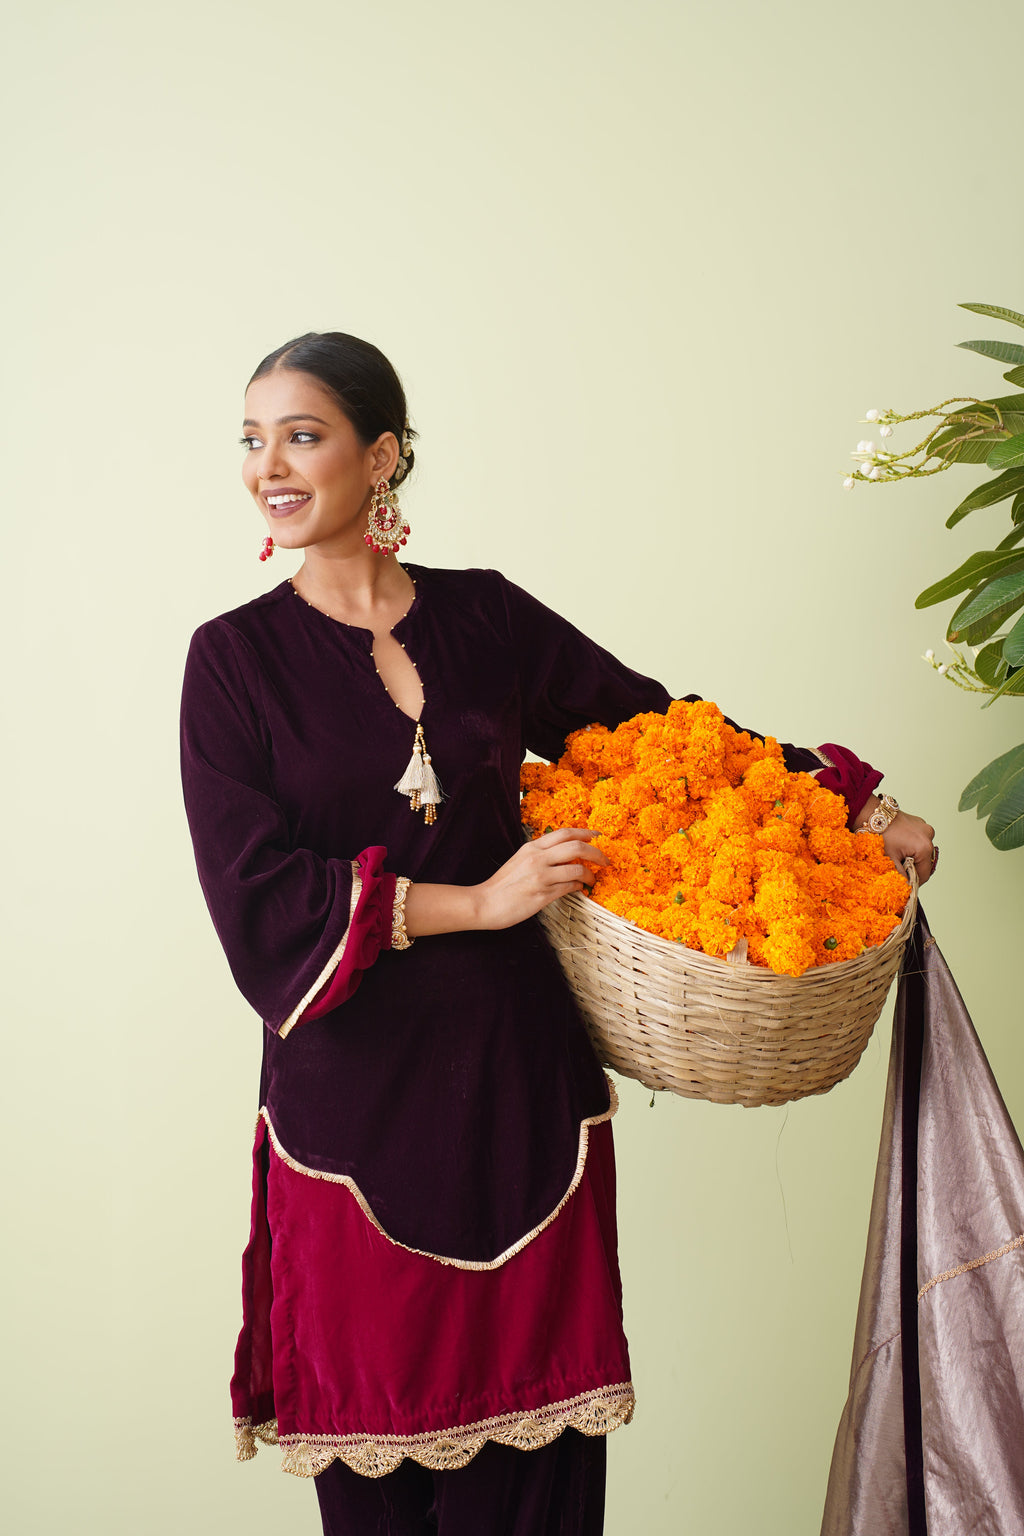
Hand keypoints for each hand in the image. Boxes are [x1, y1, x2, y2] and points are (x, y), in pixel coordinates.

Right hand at [474, 828, 608, 929]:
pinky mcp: (542, 895)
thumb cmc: (502, 884)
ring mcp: (541, 877)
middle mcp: (537, 859)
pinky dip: (579, 887)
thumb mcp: (520, 860)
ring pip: (577, 870)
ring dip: (590, 875)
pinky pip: (569, 888)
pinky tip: (580, 889)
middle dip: (596, 853)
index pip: (565, 833)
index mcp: (532, 848)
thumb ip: (541, 855)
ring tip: (593, 880)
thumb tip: (565, 855)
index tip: (597, 836)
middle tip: (605, 860)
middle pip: (576, 847)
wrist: (484, 903)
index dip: (585, 833)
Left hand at [869, 806, 936, 885]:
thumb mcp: (890, 860)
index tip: (904, 882)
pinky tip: (898, 844)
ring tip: (896, 852)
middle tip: (897, 865)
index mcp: (924, 847)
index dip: (913, 881)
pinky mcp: (919, 824)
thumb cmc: (879, 834)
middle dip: (912, 867)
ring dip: (912, 856)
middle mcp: (928, 836)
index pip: (924, 874)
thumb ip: (900, 876)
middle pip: (924, 862)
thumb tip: (907, 887)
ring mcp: (925, 828)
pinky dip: (911, 845)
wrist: (872, 815)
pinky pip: (919, 840)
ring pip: (921, 851)